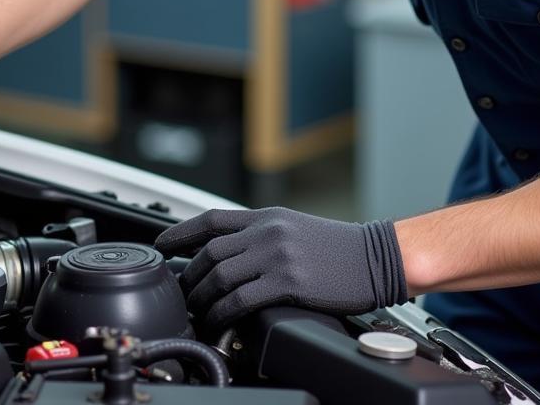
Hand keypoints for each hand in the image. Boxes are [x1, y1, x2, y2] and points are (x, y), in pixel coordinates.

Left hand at [154, 207, 406, 328]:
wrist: (378, 256)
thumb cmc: (340, 247)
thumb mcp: (294, 228)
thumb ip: (262, 235)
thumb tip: (231, 251)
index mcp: (266, 216)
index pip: (211, 219)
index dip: (180, 232)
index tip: (162, 244)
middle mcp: (267, 232)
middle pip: (209, 251)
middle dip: (189, 275)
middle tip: (181, 293)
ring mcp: (276, 255)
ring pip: (219, 275)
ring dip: (201, 297)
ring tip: (195, 312)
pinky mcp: (288, 282)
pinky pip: (240, 299)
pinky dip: (221, 313)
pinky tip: (218, 322)